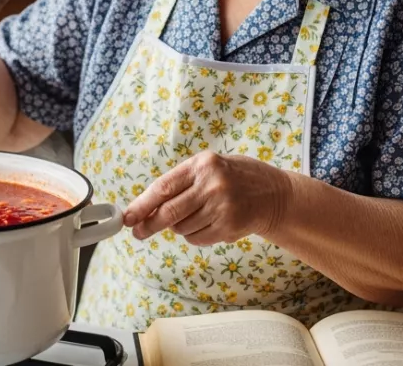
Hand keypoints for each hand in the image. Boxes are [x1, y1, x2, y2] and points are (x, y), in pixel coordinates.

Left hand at [123, 151, 292, 245]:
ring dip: (180, 227)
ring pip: (182, 228)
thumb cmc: (235, 178)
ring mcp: (222, 207)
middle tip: (138, 232)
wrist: (274, 194)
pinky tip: (210, 223)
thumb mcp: (209, 168)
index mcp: (202, 164)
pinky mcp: (229, 227)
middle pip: (169, 212)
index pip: (163, 187)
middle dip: (149, 225)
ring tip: (199, 214)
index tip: (127, 217)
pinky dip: (195, 235)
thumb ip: (181, 183)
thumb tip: (145, 207)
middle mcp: (212, 184)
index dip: (141, 205)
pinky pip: (197, 238)